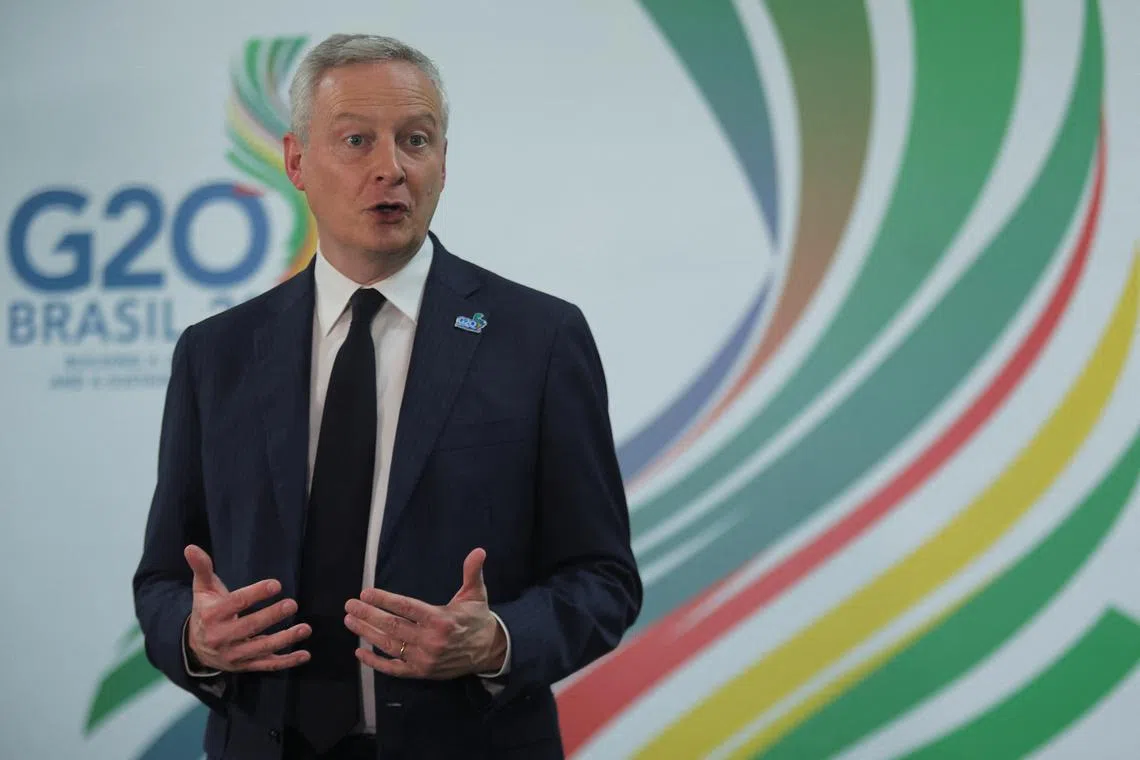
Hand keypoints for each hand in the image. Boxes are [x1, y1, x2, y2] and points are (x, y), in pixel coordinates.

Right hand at [184, 544, 311, 671]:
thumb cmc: (206, 611)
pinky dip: (287, 661)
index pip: (235, 604)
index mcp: (211, 616)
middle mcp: (221, 637)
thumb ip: (202, 568)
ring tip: (305, 628)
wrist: (195, 648)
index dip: (256, 594)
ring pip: (261, 648)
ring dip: (285, 639)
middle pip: (250, 626)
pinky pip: (267, 665)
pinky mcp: (245, 665)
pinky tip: (305, 654)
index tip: (275, 585)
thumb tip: (190, 547)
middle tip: (292, 604)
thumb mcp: (202, 589)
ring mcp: (234, 654)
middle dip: (272, 616)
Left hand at [345, 548, 506, 679]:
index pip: (406, 607)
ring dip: (367, 633)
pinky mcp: (421, 672)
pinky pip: (393, 669)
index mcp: (441, 619)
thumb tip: (479, 550)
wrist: (490, 651)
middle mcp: (430, 640)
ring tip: (350, 621)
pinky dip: (375, 662)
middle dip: (368, 615)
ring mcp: (424, 659)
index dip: (384, 600)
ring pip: (389, 645)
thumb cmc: (477, 619)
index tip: (366, 593)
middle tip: (350, 605)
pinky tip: (360, 653)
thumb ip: (472, 572)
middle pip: (392, 626)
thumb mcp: (476, 594)